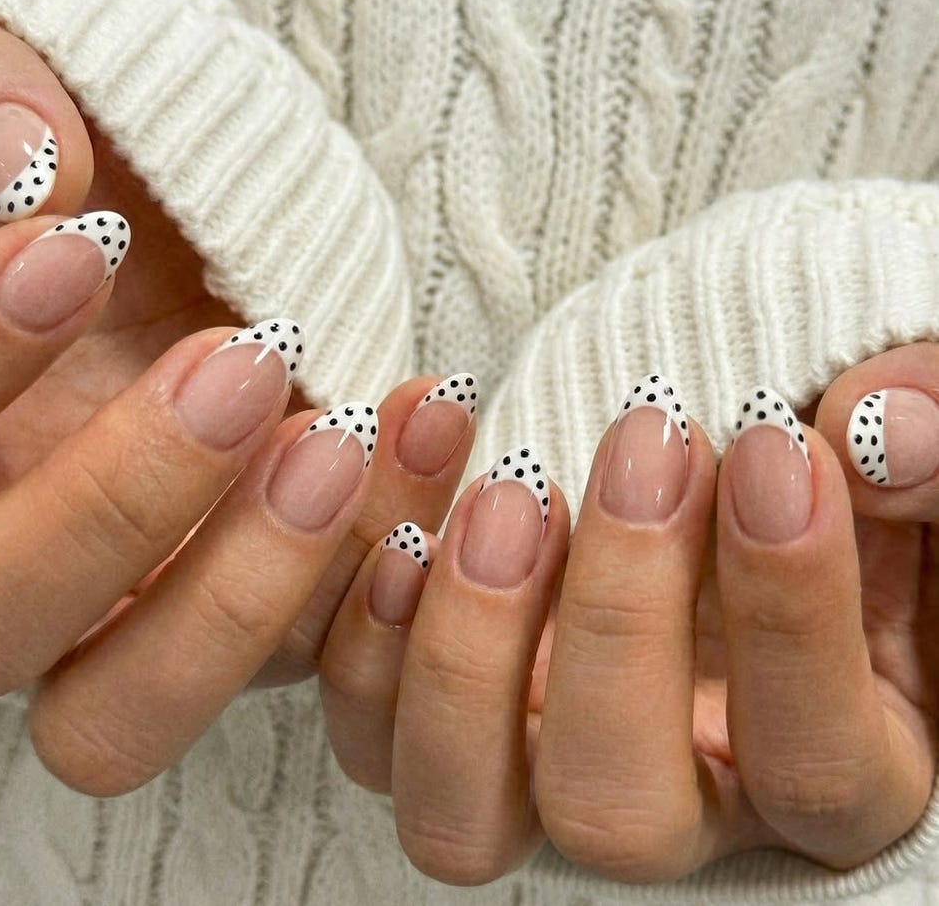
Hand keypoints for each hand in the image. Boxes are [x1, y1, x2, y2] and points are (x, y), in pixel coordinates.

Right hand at [0, 17, 477, 794]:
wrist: (168, 231)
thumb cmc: (72, 181)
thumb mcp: (6, 112)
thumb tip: (28, 158)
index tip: (76, 241)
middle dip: (118, 506)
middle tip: (243, 363)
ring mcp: (124, 616)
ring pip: (135, 706)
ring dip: (254, 584)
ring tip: (344, 434)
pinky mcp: (252, 614)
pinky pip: (302, 651)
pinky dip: (373, 559)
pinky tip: (424, 427)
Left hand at [319, 345, 938, 883]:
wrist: (698, 450)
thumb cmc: (811, 467)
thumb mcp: (906, 455)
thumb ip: (929, 453)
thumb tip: (885, 438)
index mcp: (819, 768)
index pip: (811, 768)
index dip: (789, 612)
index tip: (769, 446)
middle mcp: (668, 799)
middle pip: (613, 814)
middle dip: (620, 621)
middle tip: (643, 450)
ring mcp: (535, 760)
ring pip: (460, 808)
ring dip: (467, 641)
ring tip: (510, 486)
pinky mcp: (444, 707)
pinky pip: (369, 716)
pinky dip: (369, 614)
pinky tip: (413, 492)